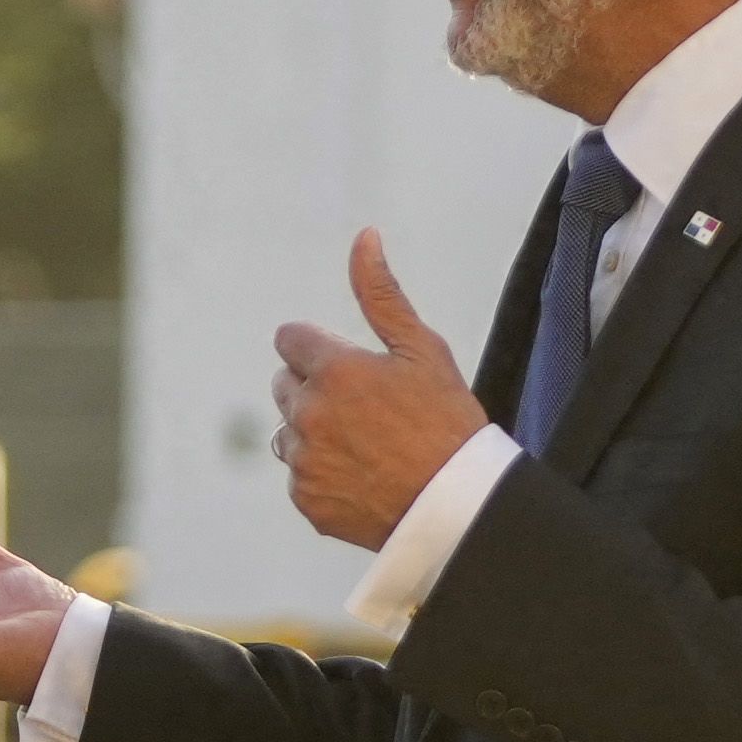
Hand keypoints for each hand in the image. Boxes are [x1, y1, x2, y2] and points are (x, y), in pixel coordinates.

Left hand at [269, 230, 490, 550]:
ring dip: (313, 433)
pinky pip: (300, 475)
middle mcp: (308, 413)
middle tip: (366, 410)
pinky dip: (322, 474)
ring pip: (288, 432)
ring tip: (366, 446)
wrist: (457, 505)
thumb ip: (381, 294)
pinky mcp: (305, 498)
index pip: (290, 340)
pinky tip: (363, 476)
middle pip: (284, 384)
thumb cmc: (448, 423)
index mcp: (334, 370)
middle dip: (315, 389)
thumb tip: (364, 237)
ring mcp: (304, 459)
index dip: (320, 350)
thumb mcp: (422, 350)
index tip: (349, 368)